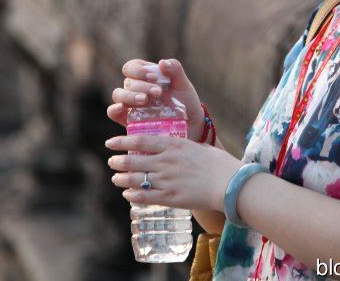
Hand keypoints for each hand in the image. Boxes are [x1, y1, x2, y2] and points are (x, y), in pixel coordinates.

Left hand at [106, 134, 241, 211]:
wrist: (228, 184)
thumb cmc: (218, 163)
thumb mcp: (198, 147)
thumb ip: (182, 148)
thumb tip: (173, 147)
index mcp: (174, 145)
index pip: (141, 141)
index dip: (122, 141)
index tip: (111, 142)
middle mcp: (166, 161)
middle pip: (134, 160)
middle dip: (118, 161)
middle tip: (112, 161)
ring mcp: (166, 180)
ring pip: (135, 179)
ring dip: (122, 179)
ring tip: (116, 178)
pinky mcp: (169, 198)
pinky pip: (144, 197)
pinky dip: (132, 195)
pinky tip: (128, 194)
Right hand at [107, 58, 206, 140]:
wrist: (190, 126)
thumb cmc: (185, 102)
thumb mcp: (183, 85)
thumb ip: (175, 70)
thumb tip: (162, 62)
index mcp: (146, 77)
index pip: (132, 67)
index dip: (139, 70)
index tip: (153, 77)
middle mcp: (136, 89)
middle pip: (128, 82)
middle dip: (142, 85)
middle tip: (158, 92)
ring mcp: (131, 105)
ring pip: (118, 95)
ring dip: (130, 95)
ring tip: (145, 100)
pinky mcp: (128, 120)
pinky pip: (113, 112)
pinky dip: (114, 109)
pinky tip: (122, 107)